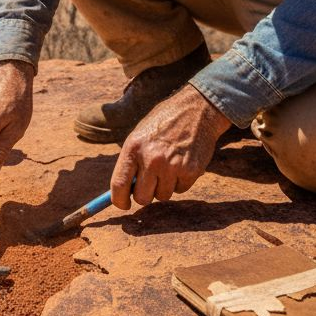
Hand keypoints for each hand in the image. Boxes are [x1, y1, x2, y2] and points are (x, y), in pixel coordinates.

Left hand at [111, 84, 229, 208]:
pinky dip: (181, 181)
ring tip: (169, 166)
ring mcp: (172, 166)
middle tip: (149, 184)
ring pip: (163, 195)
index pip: (119, 184)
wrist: (196, 110)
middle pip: (142, 198)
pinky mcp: (190, 171)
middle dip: (145, 195)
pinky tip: (182, 163)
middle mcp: (151, 159)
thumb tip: (123, 191)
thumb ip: (131, 162)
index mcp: (133, 148)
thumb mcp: (140, 135)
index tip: (123, 204)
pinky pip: (181, 189)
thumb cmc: (164, 123)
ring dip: (164, 186)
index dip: (119, 200)